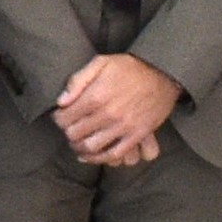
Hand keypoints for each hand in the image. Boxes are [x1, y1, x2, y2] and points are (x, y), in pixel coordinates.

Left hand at [51, 54, 179, 166]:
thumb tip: (61, 101)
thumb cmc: (130, 67)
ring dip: (80, 147)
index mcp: (96, 95)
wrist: (162, 73)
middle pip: (76, 134)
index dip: (58, 118)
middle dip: (68, 132)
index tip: (60, 116)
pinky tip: (90, 155)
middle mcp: (108, 113)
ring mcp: (123, 126)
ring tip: (77, 142)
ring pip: (91, 147)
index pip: (66, 117)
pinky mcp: (136, 135)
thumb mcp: (101, 62)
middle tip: (69, 129)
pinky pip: (114, 154)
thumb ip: (78, 80)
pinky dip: (99, 159)